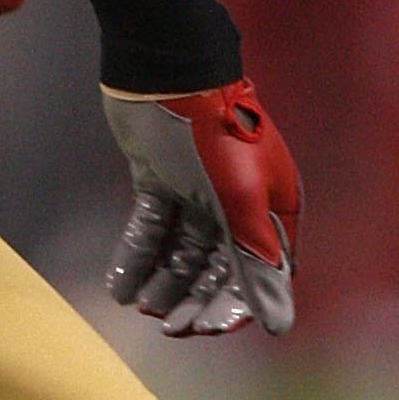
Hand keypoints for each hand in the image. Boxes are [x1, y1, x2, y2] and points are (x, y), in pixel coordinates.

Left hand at [101, 79, 300, 336]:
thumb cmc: (213, 133)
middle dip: (193, 298)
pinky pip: (152, 227)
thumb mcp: (238, 202)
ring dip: (164, 280)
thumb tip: (279, 326)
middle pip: (218, 266)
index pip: (258, 274)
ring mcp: (198, 191)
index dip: (231, 306)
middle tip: (166, 326)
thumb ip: (256, 264)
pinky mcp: (161, 179)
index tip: (201, 329)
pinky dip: (138, 254)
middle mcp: (239, 203)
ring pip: (183, 249)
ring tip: (141, 304)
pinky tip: (119, 285)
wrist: (165, 70)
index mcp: (270, 209)